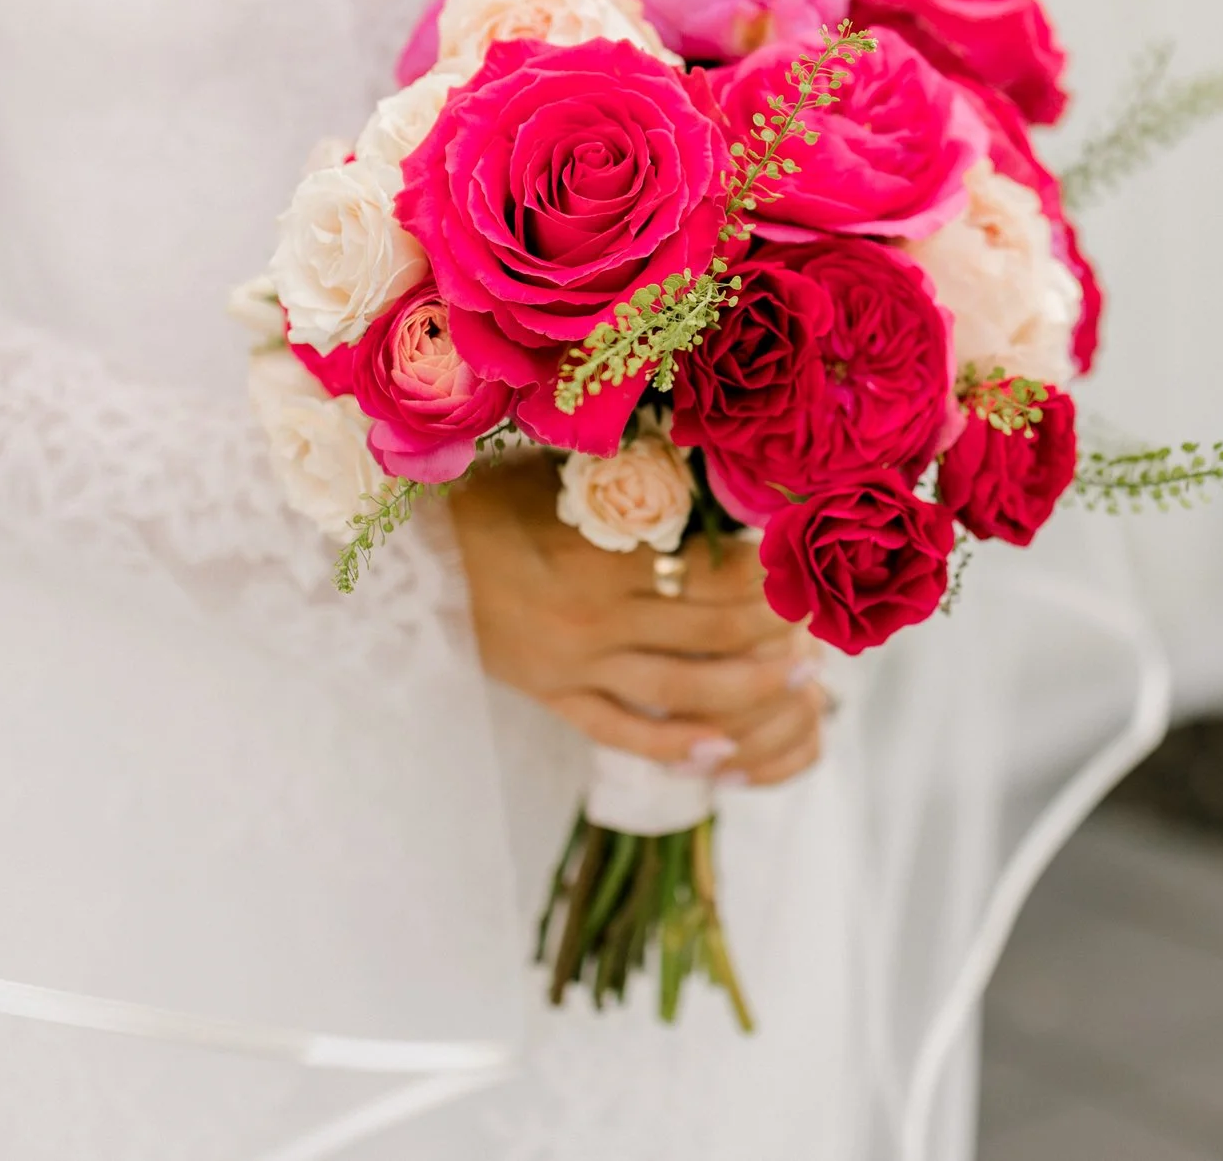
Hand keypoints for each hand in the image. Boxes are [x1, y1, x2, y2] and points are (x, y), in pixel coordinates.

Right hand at [449, 452, 828, 788]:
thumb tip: (721, 470)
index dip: (766, 571)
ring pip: (682, 687)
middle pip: (712, 629)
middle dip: (773, 628)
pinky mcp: (552, 696)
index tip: (799, 563)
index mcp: (603, 550)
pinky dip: (676, 746)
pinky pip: (623, 732)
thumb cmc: (492, 495)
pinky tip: (721, 752)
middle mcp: (596, 614)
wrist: (407, 551)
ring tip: (799, 679)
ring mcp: (574, 664)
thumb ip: (640, 479)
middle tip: (815, 623)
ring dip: (750, 687)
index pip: (713, 569)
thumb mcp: (565, 473)